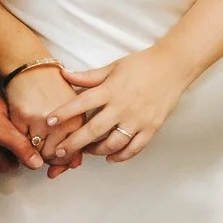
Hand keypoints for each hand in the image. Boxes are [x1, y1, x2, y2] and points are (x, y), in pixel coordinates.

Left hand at [0, 91, 41, 175]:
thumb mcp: (0, 130)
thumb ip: (20, 146)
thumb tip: (37, 161)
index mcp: (24, 119)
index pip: (41, 139)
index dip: (41, 153)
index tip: (37, 163)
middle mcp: (17, 126)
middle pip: (31, 149)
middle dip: (23, 159)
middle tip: (13, 159)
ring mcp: (6, 133)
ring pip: (17, 154)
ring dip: (10, 161)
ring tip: (0, 158)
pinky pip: (5, 154)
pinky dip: (1, 160)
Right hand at [3, 63, 84, 175]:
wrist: (34, 68)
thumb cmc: (52, 89)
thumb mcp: (73, 110)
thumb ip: (75, 137)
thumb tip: (75, 164)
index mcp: (78, 121)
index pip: (71, 154)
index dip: (61, 162)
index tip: (55, 165)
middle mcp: (62, 122)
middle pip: (52, 155)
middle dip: (45, 158)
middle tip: (40, 150)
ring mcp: (42, 120)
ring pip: (35, 151)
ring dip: (32, 150)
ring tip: (32, 140)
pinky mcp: (23, 116)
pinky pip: (20, 141)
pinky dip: (20, 141)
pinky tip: (23, 131)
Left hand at [46, 48, 198, 163]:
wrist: (173, 67)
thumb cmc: (142, 65)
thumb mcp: (113, 67)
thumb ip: (88, 76)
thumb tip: (63, 74)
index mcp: (111, 90)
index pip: (82, 103)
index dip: (64, 112)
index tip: (49, 122)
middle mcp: (123, 107)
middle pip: (93, 130)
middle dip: (73, 143)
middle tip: (59, 152)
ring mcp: (138, 120)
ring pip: (112, 143)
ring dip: (96, 151)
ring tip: (86, 152)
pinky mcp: (151, 128)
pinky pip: (133, 148)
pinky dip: (120, 156)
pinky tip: (110, 157)